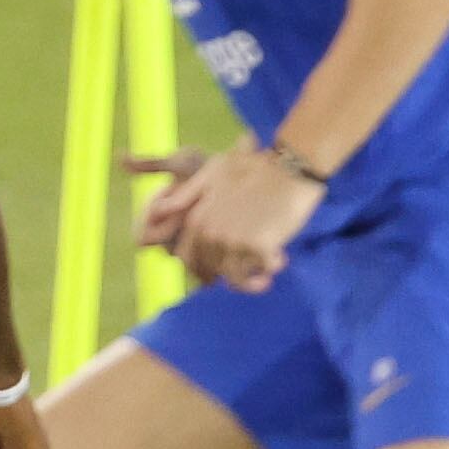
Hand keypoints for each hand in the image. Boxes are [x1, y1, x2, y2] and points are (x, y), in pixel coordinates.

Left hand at [132, 145, 316, 290]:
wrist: (290, 167)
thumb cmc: (255, 167)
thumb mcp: (213, 173)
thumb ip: (187, 194)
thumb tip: (158, 211)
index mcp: (198, 217)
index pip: (188, 259)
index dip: (202, 271)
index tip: (216, 278)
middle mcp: (211, 232)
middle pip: (212, 271)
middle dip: (229, 276)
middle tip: (249, 275)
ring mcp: (233, 240)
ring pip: (236, 278)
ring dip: (251, 281)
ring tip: (265, 275)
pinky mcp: (257, 246)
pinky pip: (260, 274)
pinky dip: (269, 271)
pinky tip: (281, 260)